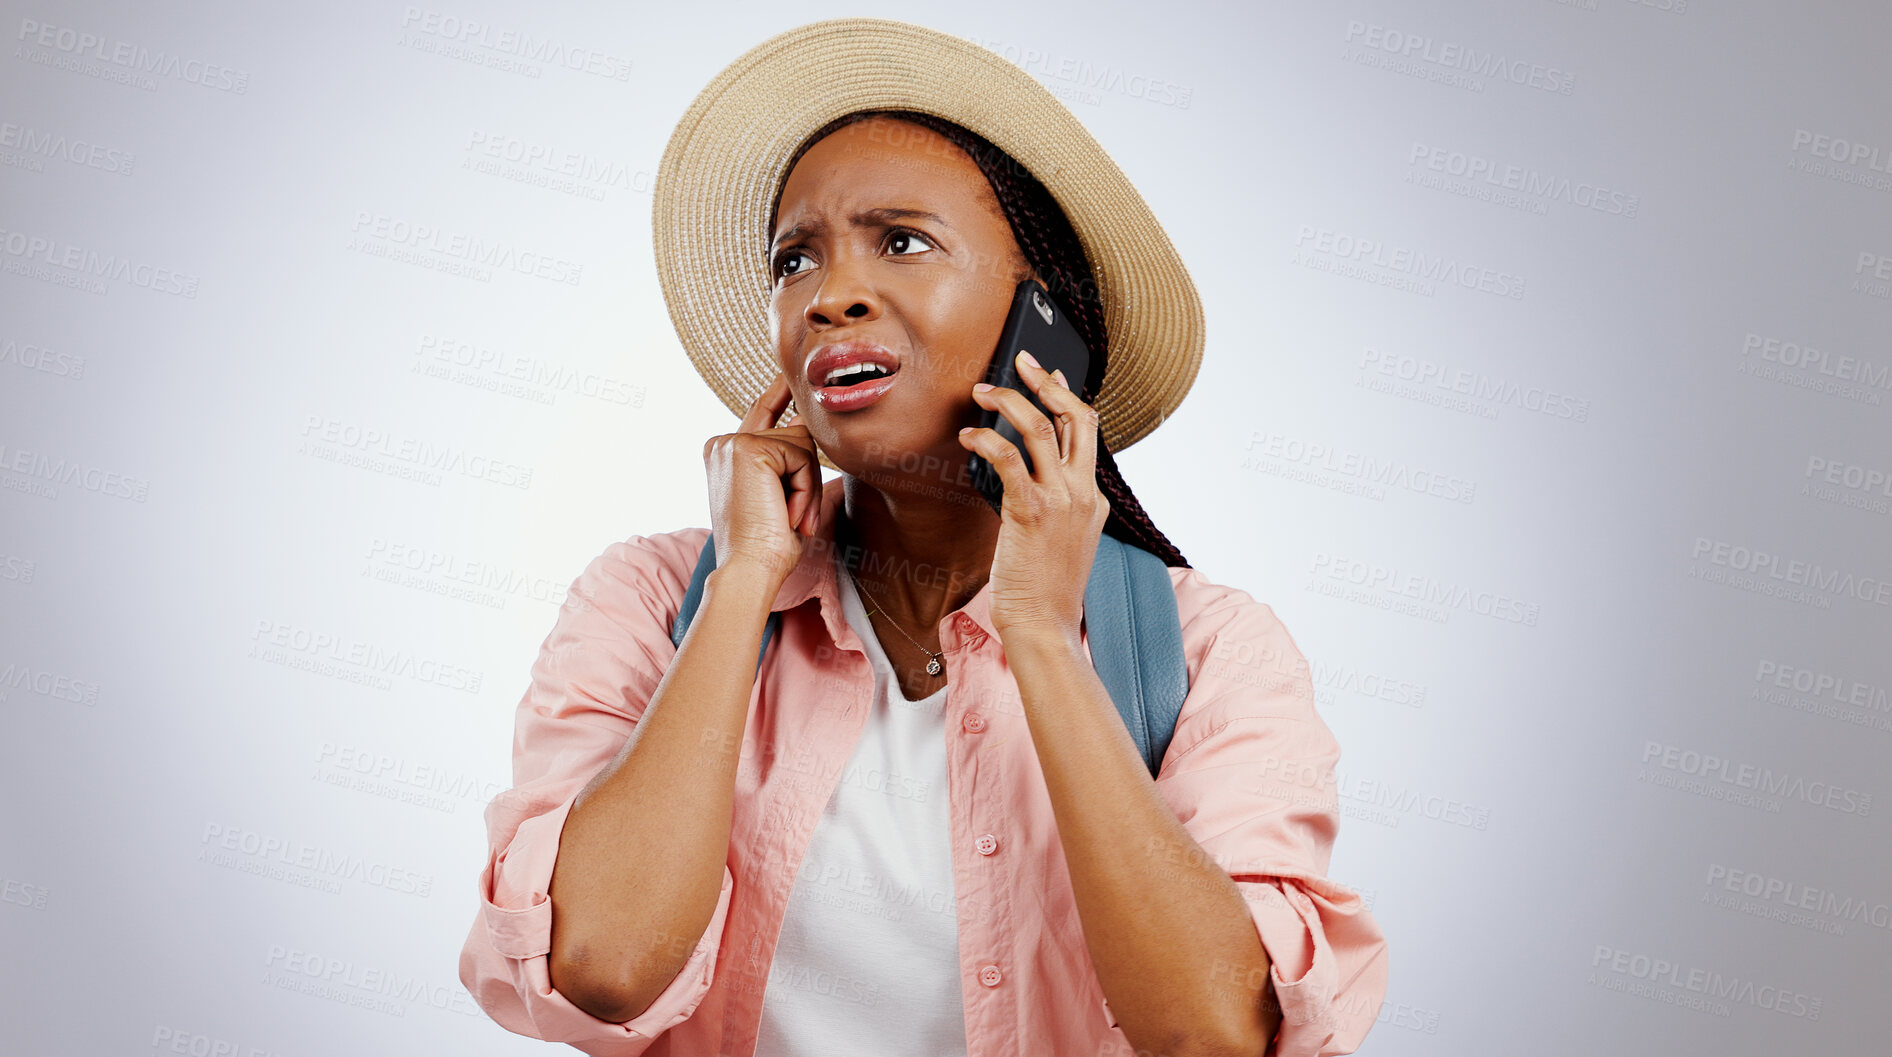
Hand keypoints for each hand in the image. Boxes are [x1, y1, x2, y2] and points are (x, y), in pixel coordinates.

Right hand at [702, 371, 822, 585]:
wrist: (751, 568)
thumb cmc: (769, 545)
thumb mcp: (780, 494)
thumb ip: (788, 460)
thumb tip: (808, 425)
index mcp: (725, 454)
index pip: (762, 414)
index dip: (781, 393)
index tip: (792, 372)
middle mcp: (723, 443)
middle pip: (795, 434)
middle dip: (807, 476)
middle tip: (793, 516)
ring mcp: (733, 443)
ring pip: (802, 444)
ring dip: (808, 486)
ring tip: (789, 517)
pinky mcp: (747, 448)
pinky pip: (802, 456)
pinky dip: (805, 488)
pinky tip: (787, 512)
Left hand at [956, 351, 1106, 646]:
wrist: (1045, 626)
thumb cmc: (1045, 591)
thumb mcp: (1062, 541)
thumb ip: (1054, 507)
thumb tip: (1022, 479)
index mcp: (1093, 499)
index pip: (1087, 433)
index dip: (1066, 398)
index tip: (1048, 377)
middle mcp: (1084, 493)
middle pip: (1076, 417)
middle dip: (1047, 382)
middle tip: (1022, 362)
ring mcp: (1061, 501)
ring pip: (1041, 428)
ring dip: (1009, 401)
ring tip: (981, 392)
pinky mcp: (1031, 512)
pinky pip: (1008, 458)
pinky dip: (986, 438)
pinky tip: (969, 435)